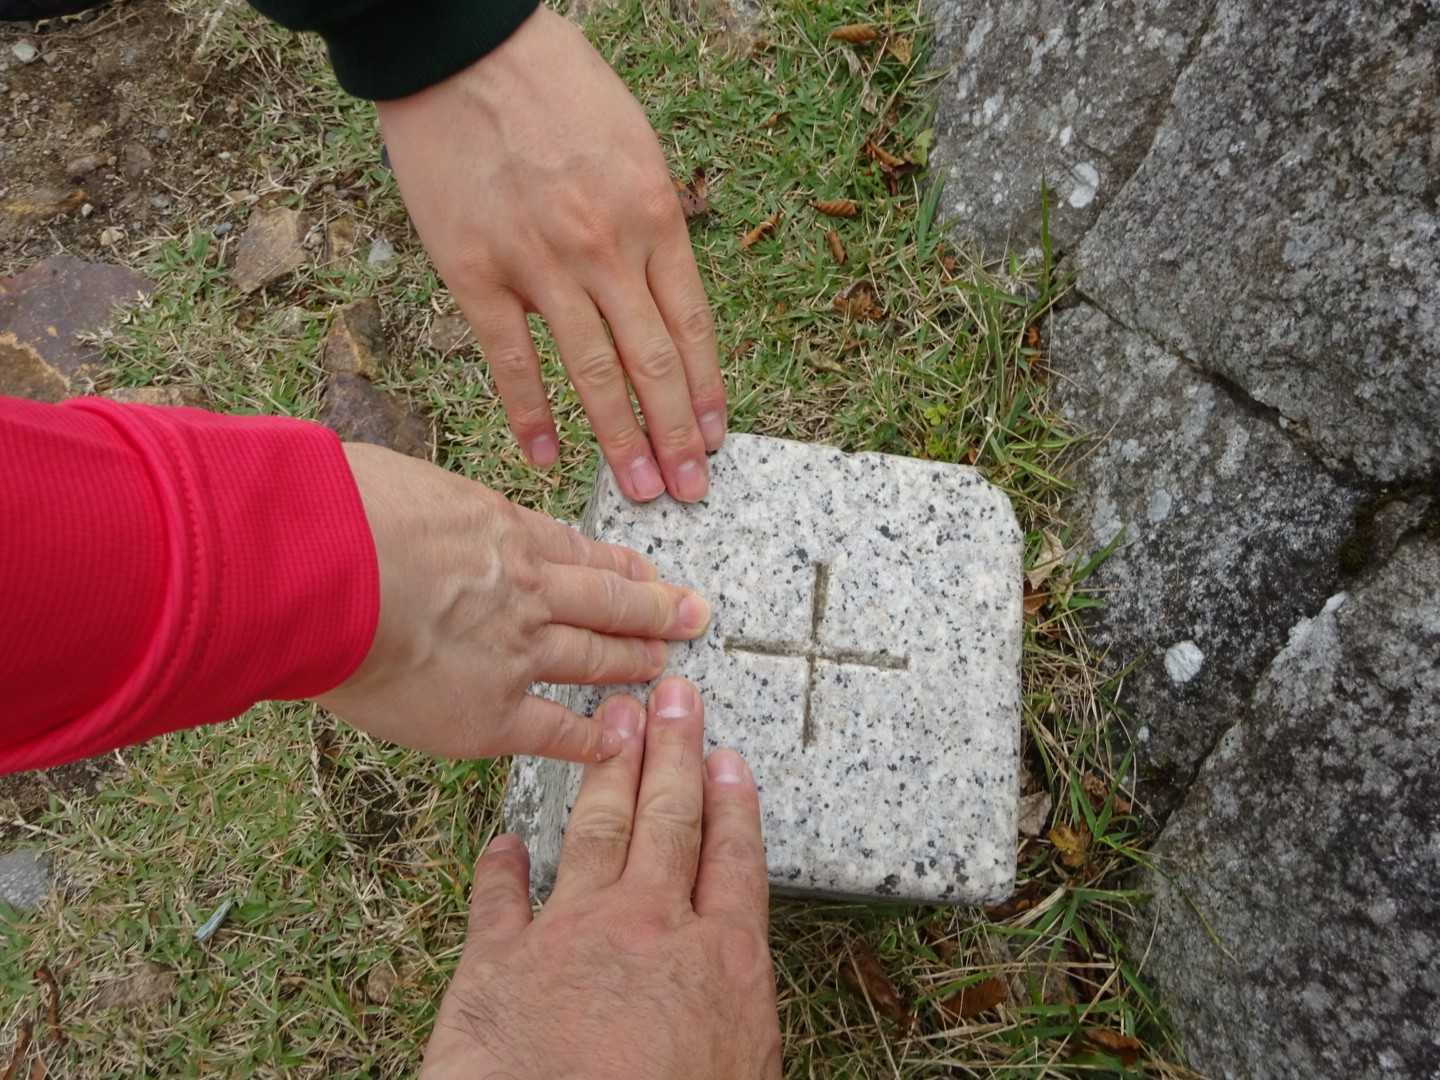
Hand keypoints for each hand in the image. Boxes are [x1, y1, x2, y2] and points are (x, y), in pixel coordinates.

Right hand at [317, 444, 711, 760]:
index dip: (618, 565)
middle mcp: (527, 590)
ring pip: (596, 657)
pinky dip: (593, 739)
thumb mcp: (403, 482)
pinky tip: (619, 740)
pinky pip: (557, 731)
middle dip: (657, 609)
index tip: (646, 573)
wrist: (323, 569)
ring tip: (665, 666)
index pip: (577, 552)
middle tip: (693, 614)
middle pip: (608, 601)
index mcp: (505, 530)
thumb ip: (430, 507)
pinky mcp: (491, 714)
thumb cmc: (340, 514)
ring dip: (636, 662)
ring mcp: (517, 652)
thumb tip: (411, 511)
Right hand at [377, 7, 726, 503]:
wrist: (460, 45)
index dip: (707, 391)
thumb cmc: (553, 86)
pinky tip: (549, 458)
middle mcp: (606, 249)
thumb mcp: (634, 145)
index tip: (716, 438)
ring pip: (593, 374)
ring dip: (620, 440)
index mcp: (654, 215)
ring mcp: (540, 265)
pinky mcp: (476, 272)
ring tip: (640, 490)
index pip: (693, 327)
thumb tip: (664, 292)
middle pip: (653, 364)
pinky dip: (531, 416)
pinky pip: (511, 360)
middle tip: (690, 489)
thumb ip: (653, 222)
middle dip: (676, 436)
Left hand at [421, 678, 781, 1078]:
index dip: (731, 804)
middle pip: (670, 824)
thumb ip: (738, 1022)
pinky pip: (500, 897)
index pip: (732, 861)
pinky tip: (504, 837)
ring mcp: (571, 936)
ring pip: (597, 832)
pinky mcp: (500, 961)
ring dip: (609, 772)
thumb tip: (740, 1010)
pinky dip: (500, 864)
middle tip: (675, 697)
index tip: (727, 759)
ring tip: (615, 721)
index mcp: (717, 963)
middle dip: (675, 753)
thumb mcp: (741, 1072)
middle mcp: (648, 931)